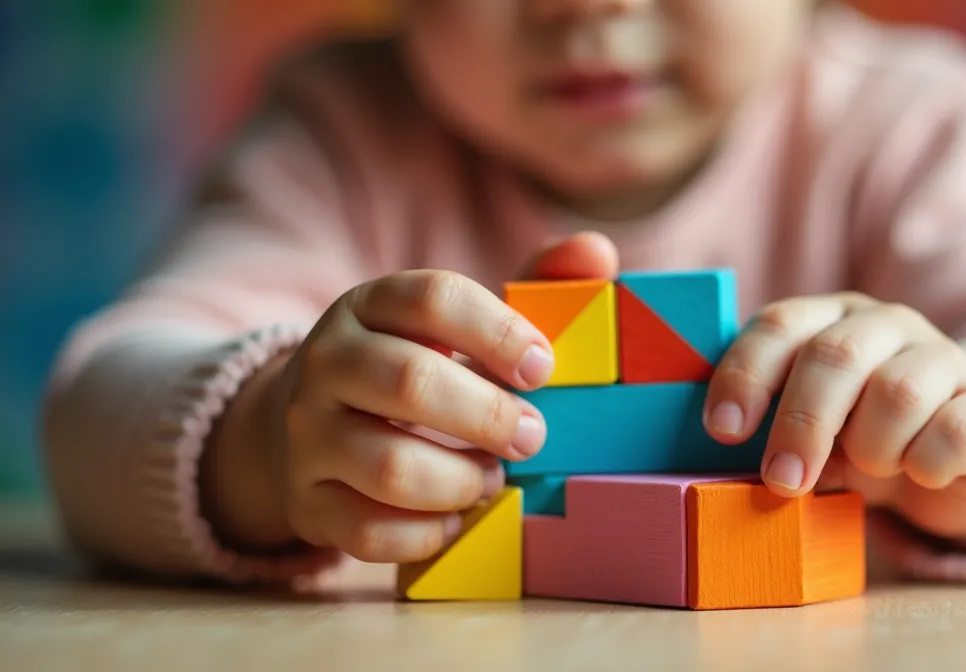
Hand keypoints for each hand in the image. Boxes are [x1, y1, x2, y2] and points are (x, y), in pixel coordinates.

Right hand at [201, 233, 618, 563]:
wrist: (306, 422)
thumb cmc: (413, 364)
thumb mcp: (459, 319)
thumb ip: (533, 282)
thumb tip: (596, 250)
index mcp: (369, 304)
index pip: (434, 298)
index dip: (499, 332)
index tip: (543, 368)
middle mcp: (326, 362)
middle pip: (411, 383)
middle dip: (489, 415)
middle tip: (532, 435)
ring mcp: (308, 434)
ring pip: (391, 467)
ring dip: (463, 480)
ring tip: (492, 477)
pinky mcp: (307, 502)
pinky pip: (370, 531)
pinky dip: (428, 532)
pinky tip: (456, 517)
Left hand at [703, 293, 965, 547]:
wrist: (959, 465)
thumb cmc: (865, 441)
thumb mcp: (815, 434)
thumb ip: (780, 435)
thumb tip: (750, 467)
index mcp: (832, 320)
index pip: (780, 324)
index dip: (746, 373)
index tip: (723, 429)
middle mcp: (888, 325)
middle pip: (835, 355)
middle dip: (801, 423)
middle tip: (783, 481)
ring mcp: (944, 358)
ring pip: (898, 392)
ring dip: (872, 448)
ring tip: (874, 468)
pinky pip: (954, 432)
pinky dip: (927, 465)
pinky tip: (922, 474)